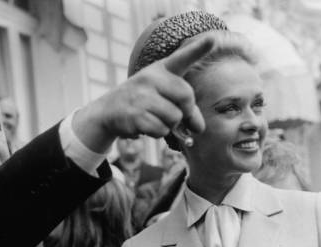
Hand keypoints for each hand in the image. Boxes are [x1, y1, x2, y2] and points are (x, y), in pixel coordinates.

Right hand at [73, 34, 215, 151]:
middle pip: (186, 98)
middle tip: (174, 115)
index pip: (182, 57)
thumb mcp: (162, 96)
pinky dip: (157, 133)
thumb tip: (199, 128)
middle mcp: (151, 78)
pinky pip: (161, 130)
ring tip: (154, 118)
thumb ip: (185, 107)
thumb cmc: (142, 102)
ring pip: (174, 118)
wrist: (108, 111)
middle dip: (185, 112)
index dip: (198, 48)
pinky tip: (145, 125)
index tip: (212, 38)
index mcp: (161, 69)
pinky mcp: (136, 114)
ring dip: (169, 125)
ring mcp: (142, 96)